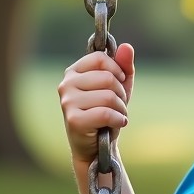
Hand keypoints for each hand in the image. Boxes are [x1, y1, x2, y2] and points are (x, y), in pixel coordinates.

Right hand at [58, 43, 135, 164]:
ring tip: (115, 116)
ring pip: (109, 97)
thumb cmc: (106, 113)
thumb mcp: (119, 87)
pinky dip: (118, 120)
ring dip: (121, 109)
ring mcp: (67, 102)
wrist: (97, 146)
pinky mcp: (73, 119)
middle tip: (117, 106)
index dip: (117, 70)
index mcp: (74, 72)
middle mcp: (66, 84)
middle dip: (121, 94)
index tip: (119, 83)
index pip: (101, 58)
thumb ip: (124, 67)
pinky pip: (106, 113)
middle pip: (108, 78)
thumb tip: (126, 47)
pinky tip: (117, 125)